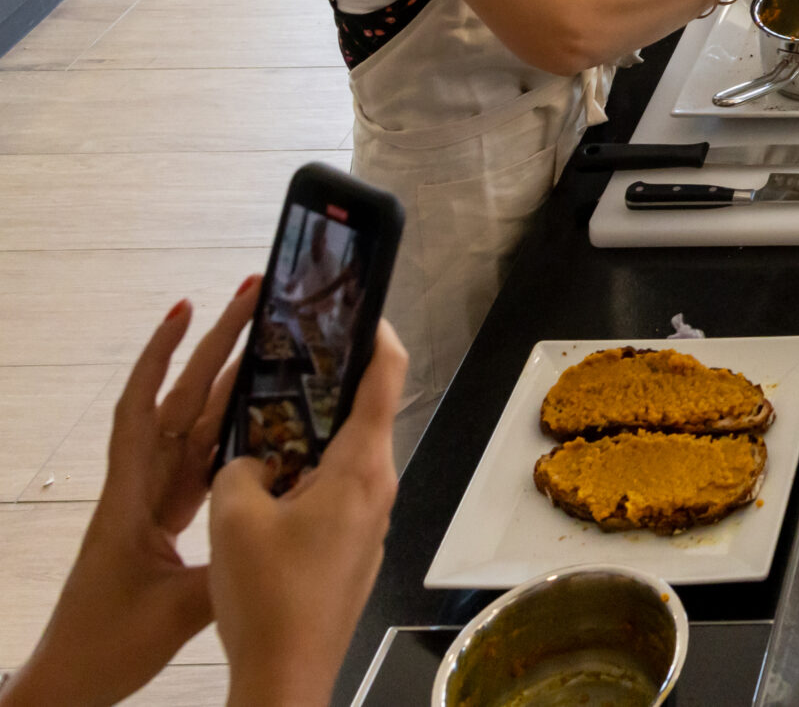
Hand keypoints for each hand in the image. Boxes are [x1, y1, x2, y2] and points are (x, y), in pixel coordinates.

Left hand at [1, 278, 259, 706]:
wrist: (73, 681)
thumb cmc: (107, 645)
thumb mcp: (175, 612)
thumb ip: (227, 570)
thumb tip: (280, 534)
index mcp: (131, 501)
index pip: (144, 411)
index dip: (161, 356)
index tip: (186, 307)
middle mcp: (140, 490)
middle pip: (179, 403)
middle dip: (214, 347)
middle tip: (253, 297)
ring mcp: (153, 504)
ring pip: (194, 428)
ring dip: (227, 382)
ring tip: (272, 340)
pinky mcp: (166, 523)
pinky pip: (202, 464)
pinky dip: (230, 434)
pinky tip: (262, 418)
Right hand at [210, 323, 404, 706]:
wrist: (285, 674)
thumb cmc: (268, 597)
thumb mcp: (235, 516)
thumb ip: (241, 466)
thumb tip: (254, 460)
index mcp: (361, 468)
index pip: (383, 378)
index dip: (376, 335)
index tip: (360, 308)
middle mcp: (377, 488)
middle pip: (362, 416)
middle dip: (329, 386)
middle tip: (294, 356)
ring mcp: (369, 520)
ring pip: (343, 459)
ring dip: (310, 438)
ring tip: (267, 417)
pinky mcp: (352, 547)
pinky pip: (334, 494)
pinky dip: (306, 478)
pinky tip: (268, 482)